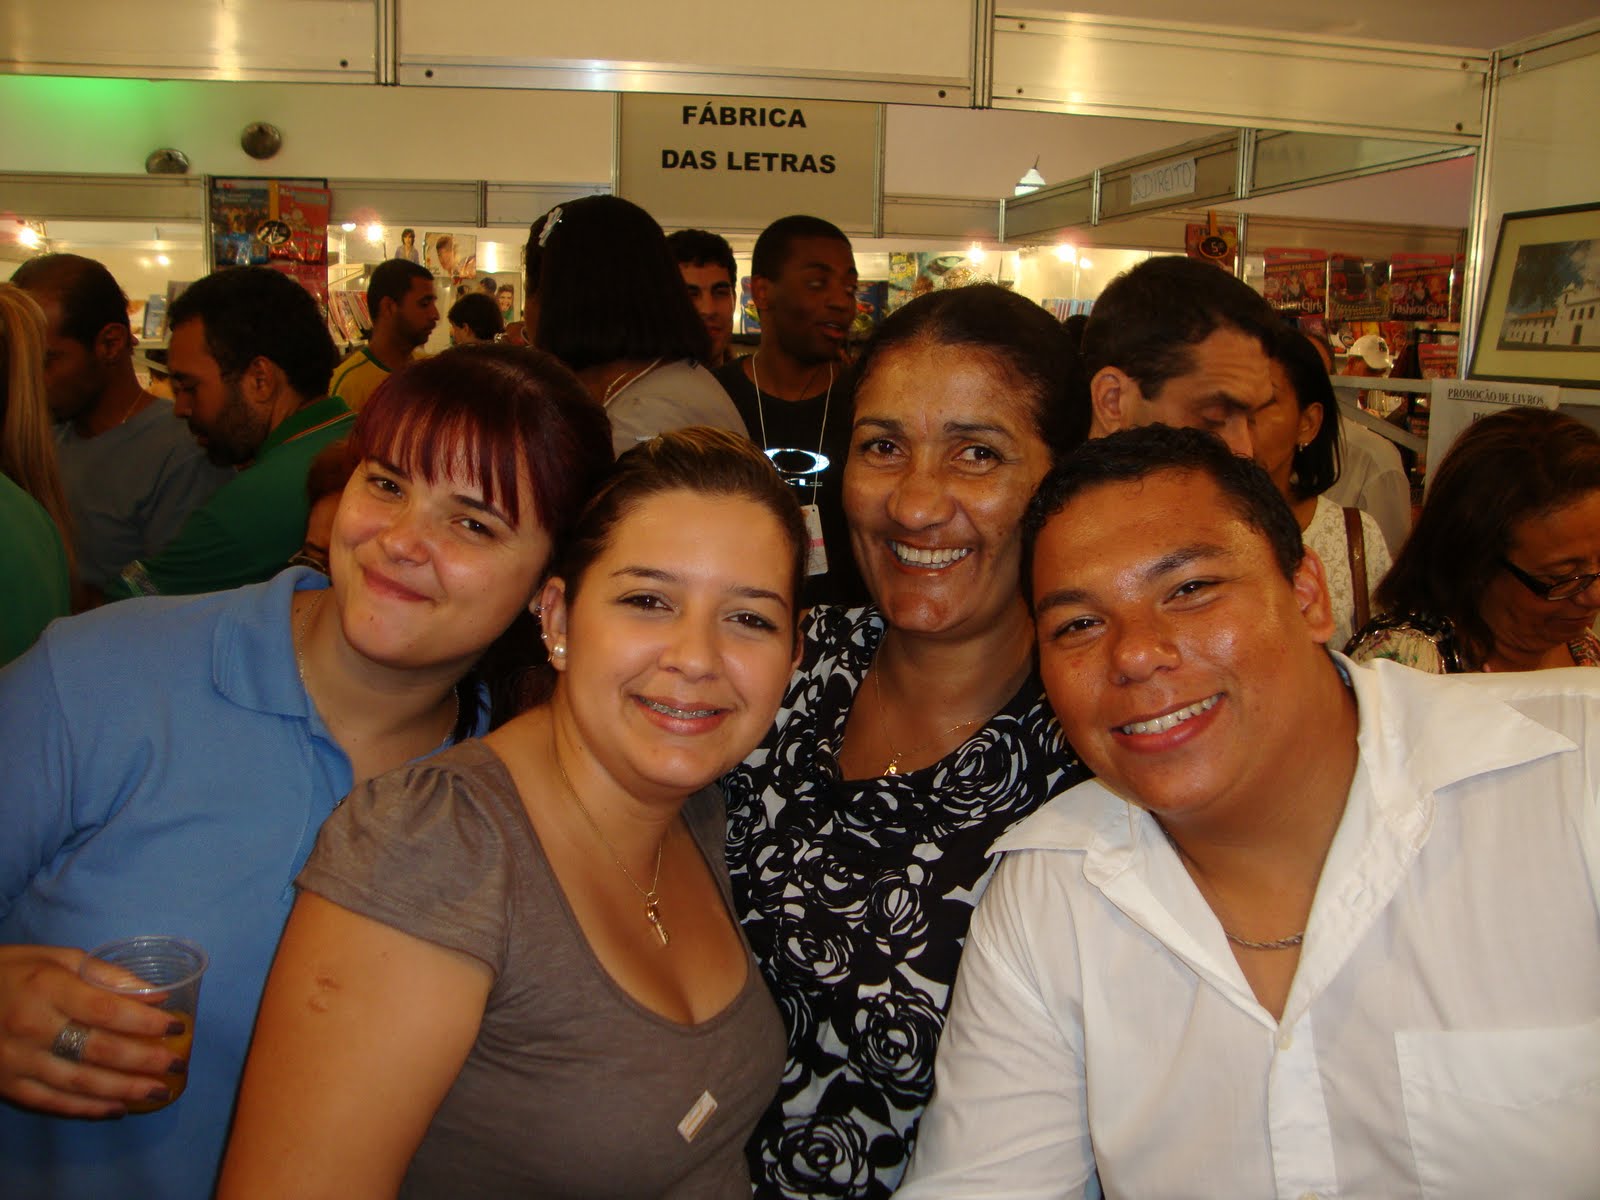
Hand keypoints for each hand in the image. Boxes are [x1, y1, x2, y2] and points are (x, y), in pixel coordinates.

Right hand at [0, 945, 186, 1116]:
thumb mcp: (55, 958)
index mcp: (47, 988)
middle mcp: (31, 1028)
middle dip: (144, 1061)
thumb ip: (105, 975)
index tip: (176, 1026)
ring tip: (159, 1092)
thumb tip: (154, 994)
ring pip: (80, 1083)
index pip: (106, 1009)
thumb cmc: (10, 972)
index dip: (145, 1021)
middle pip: (98, 1050)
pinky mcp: (6, 1086)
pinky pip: (53, 1102)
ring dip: (125, 1090)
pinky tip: (118, 1107)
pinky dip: (89, 1108)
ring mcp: (17, 1061)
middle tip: (177, 1065)